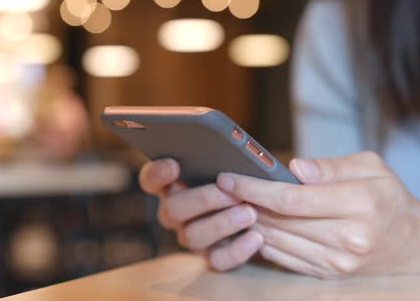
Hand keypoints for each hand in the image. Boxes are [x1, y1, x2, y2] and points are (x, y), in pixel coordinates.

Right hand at [139, 159, 263, 270]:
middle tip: (232, 193)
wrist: (269, 215)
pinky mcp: (211, 257)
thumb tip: (233, 166)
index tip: (174, 165)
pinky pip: (217, 260)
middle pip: (172, 209)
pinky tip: (256, 237)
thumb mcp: (238, 164)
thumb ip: (229, 159)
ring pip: (192, 236)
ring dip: (222, 223)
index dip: (156, 173)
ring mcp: (191, 235)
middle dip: (204, 200)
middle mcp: (176, 212)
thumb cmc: (246, 181)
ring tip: (250, 213)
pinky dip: (238, 250)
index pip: (150, 179)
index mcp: (173, 185)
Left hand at [217, 151, 419, 277]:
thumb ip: (331, 166)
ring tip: (230, 203)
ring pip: (276, 240)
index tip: (228, 178)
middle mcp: (347, 238)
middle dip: (244, 203)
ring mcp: (335, 261)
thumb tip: (294, 167)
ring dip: (247, 222)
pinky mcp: (325, 273)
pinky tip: (250, 224)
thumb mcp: (370, 168)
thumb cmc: (386, 198)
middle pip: (278, 221)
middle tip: (220, 188)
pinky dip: (260, 240)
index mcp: (359, 205)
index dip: (254, 188)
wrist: (409, 243)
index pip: (291, 198)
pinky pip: (282, 257)